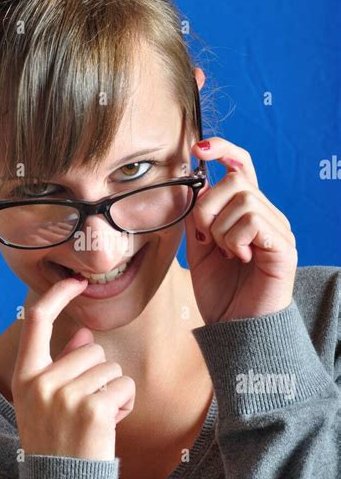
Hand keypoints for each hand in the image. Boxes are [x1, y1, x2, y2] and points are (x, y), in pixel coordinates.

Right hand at [11, 277, 135, 460]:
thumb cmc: (56, 441)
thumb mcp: (47, 402)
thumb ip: (64, 365)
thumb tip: (86, 334)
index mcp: (25, 375)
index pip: (37, 320)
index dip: (56, 294)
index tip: (76, 281)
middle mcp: (41, 381)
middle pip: (92, 349)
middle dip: (99, 375)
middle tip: (85, 410)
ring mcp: (65, 395)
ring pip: (111, 368)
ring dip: (112, 392)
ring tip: (94, 421)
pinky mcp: (92, 409)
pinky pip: (124, 387)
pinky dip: (124, 406)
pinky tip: (107, 427)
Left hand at [185, 137, 297, 324]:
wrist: (234, 330)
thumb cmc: (220, 293)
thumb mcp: (199, 249)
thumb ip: (197, 218)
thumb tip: (195, 185)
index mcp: (246, 213)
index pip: (241, 166)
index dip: (224, 150)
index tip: (199, 149)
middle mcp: (266, 215)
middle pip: (235, 179)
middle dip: (208, 207)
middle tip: (207, 238)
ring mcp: (278, 230)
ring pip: (243, 198)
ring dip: (221, 228)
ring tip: (226, 254)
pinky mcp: (284, 247)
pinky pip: (253, 220)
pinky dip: (235, 238)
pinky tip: (238, 259)